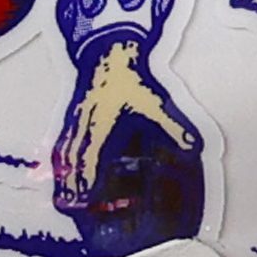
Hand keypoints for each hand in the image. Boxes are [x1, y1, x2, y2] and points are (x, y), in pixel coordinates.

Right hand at [53, 37, 199, 209]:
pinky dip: (64, 155)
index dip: (86, 179)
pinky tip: (64, 163)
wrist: (110, 52)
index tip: (83, 197)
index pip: (91, 158)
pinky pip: (66, 138)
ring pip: (68, 150)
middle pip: (74, 159)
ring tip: (63, 190)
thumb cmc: (130, 78)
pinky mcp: (76, 112)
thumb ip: (172, 127)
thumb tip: (192, 146)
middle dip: (71, 182)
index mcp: (103, 125)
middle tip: (69, 203)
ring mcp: (78, 118)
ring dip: (65, 172)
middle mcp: (87, 124)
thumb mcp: (154, 104)